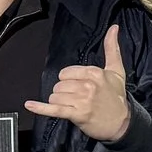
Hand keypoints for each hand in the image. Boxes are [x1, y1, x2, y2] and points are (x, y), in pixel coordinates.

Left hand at [24, 23, 134, 142]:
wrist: (122, 123)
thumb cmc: (117, 97)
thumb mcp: (116, 70)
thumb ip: (112, 48)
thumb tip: (113, 27)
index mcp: (94, 73)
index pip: (65, 73)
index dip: (69, 80)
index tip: (79, 86)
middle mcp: (87, 86)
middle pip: (59, 85)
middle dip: (64, 92)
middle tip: (78, 98)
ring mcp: (81, 101)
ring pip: (55, 97)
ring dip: (60, 102)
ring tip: (74, 106)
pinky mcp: (76, 114)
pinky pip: (53, 109)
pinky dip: (40, 108)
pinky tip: (29, 105)